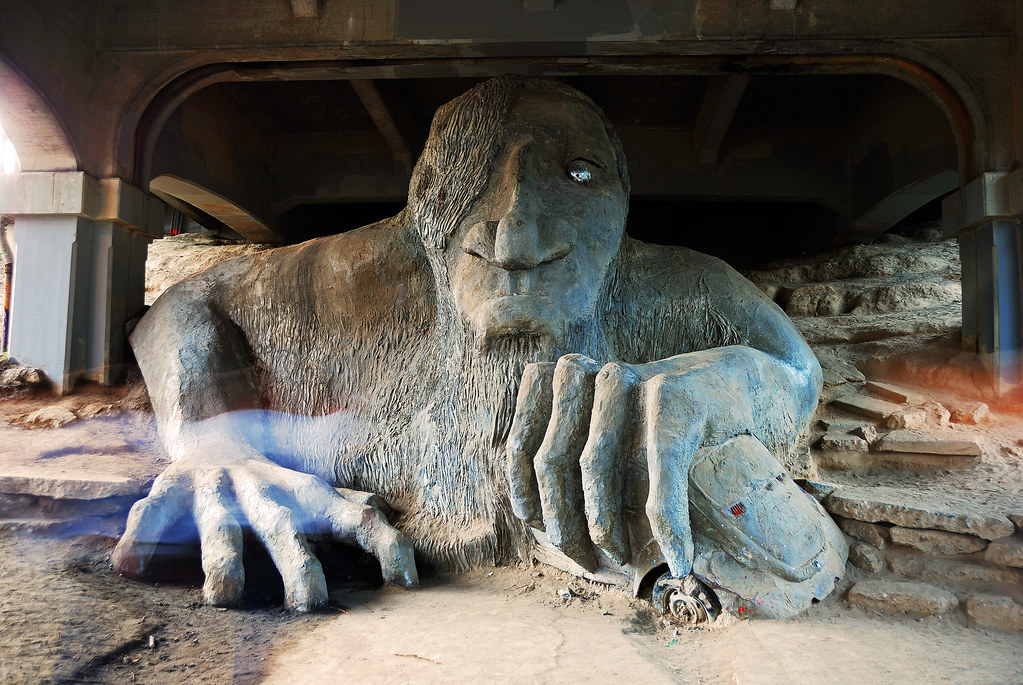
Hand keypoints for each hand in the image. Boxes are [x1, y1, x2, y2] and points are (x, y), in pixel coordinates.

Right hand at [112, 441, 417, 610]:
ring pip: (220, 526)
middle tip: (310, 604)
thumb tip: (390, 506)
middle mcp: (264, 490)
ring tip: (223, 598)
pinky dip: (140, 535)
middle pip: (286, 528)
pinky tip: (130, 564)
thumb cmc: (274, 474)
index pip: (354, 517)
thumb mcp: (318, 479)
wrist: (213, 428)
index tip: (406, 580)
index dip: (383, 546)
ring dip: (223, 559)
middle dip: (298, 565)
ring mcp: (216, 489)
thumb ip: (351, 495)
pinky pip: (152, 512)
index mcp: (306, 492)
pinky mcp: (170, 489)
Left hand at [507, 348, 769, 578]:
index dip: (526, 497)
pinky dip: (669, 521)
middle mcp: (591, 376)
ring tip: (621, 558)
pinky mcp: (676, 400)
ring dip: (604, 524)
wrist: (742, 385)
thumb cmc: (669, 424)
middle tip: (585, 560)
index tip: (545, 535)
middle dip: (563, 522)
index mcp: (566, 381)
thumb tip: (534, 522)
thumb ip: (572, 457)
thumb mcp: (613, 432)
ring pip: (595, 463)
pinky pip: (660, 468)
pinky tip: (679, 557)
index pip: (523, 445)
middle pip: (553, 459)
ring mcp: (633, 382)